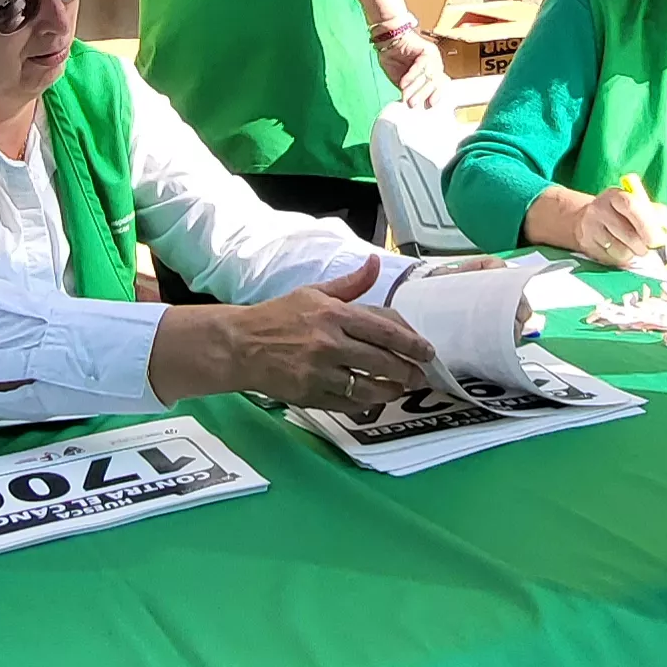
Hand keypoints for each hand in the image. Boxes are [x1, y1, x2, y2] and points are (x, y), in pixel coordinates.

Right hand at [173, 259, 436, 409]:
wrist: (240, 345)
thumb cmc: (278, 316)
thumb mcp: (313, 293)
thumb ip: (351, 284)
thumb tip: (375, 263)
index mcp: (333, 315)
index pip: (384, 330)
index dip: (411, 343)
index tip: (427, 351)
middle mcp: (329, 344)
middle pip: (382, 361)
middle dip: (408, 370)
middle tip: (421, 374)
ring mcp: (320, 373)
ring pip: (368, 387)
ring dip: (391, 390)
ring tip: (402, 388)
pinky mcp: (310, 396)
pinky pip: (347, 404)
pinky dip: (365, 403)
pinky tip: (375, 398)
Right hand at [376, 27, 445, 106]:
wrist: (387, 40)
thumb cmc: (394, 60)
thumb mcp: (403, 81)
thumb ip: (410, 90)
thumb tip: (415, 105)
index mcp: (432, 73)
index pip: (438, 87)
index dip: (434, 96)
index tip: (428, 106)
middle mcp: (436, 65)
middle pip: (434, 83)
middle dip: (421, 95)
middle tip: (412, 104)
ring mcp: (434, 57)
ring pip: (428, 75)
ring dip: (415, 87)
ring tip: (406, 96)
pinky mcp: (428, 50)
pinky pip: (422, 65)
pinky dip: (411, 75)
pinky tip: (403, 83)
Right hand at [547, 184, 666, 268]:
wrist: (589, 220)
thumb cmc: (623, 214)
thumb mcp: (638, 206)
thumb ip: (656, 215)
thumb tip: (666, 231)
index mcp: (616, 195)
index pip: (632, 206)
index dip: (648, 225)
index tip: (658, 240)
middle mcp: (599, 208)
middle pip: (628, 233)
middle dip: (643, 246)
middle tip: (649, 250)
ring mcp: (590, 226)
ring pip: (620, 250)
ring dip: (632, 254)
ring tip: (632, 249)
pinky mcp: (586, 244)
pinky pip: (610, 259)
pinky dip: (620, 260)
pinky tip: (619, 251)